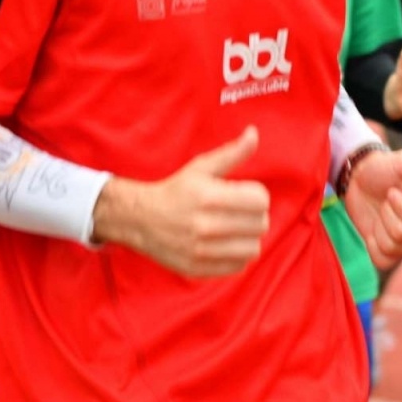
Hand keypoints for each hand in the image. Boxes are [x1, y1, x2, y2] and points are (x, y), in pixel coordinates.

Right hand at [93, 126, 269, 277]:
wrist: (141, 219)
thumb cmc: (177, 190)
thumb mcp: (201, 168)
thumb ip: (232, 153)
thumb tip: (254, 133)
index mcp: (208, 196)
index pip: (260, 201)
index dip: (257, 196)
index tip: (245, 195)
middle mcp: (205, 225)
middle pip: (260, 225)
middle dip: (256, 216)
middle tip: (241, 212)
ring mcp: (201, 250)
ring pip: (253, 249)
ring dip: (249, 238)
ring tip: (236, 230)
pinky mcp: (198, 268)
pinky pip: (238, 266)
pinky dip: (237, 256)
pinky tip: (225, 244)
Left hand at [342, 148, 401, 266]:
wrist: (361, 180)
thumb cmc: (384, 169)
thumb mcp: (399, 162)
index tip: (391, 193)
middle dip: (386, 216)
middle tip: (385, 201)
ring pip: (391, 249)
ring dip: (378, 228)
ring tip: (380, 212)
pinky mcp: (392, 253)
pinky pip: (382, 261)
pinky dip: (372, 245)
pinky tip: (373, 229)